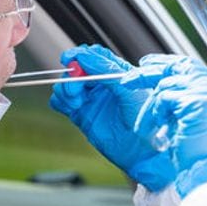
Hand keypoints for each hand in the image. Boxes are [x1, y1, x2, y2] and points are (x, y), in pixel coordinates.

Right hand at [50, 44, 175, 190]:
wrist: (143, 151)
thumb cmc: (146, 120)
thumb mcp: (129, 89)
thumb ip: (107, 72)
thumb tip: (84, 56)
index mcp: (117, 74)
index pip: (94, 56)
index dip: (80, 55)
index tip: (70, 58)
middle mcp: (102, 86)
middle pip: (76, 70)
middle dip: (71, 74)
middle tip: (76, 85)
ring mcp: (91, 100)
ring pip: (66, 85)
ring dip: (65, 89)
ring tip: (77, 100)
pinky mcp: (81, 116)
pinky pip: (62, 103)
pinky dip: (60, 101)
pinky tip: (72, 106)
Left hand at [135, 55, 206, 196]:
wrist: (199, 175)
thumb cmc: (192, 156)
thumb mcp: (185, 120)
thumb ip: (179, 99)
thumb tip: (158, 81)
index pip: (190, 66)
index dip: (166, 63)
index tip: (146, 63)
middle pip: (179, 66)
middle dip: (150, 72)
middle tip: (128, 79)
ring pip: (167, 84)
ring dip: (152, 105)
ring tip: (151, 125)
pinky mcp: (197, 102)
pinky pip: (165, 97)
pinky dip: (156, 112)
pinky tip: (161, 129)